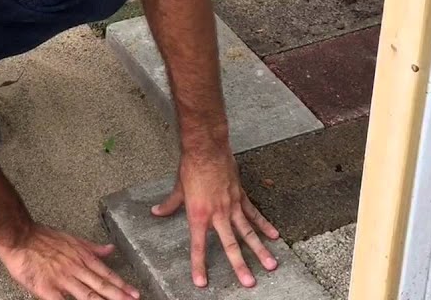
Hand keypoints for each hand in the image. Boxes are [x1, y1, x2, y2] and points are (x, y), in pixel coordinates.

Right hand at [0, 223, 140, 299]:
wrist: (20, 236)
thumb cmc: (44, 237)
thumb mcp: (72, 239)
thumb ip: (92, 247)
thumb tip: (110, 249)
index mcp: (82, 257)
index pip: (106, 274)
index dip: (121, 285)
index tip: (134, 293)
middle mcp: (75, 269)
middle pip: (100, 286)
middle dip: (118, 296)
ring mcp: (62, 280)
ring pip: (87, 295)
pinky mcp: (47, 289)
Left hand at [150, 152, 279, 287]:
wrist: (207, 148)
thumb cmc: (191, 167)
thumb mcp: (178, 188)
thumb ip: (170, 205)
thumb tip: (156, 212)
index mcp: (199, 215)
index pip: (198, 246)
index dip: (199, 265)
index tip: (202, 283)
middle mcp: (217, 214)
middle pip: (230, 245)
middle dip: (240, 266)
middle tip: (249, 283)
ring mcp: (232, 206)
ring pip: (248, 232)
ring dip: (260, 250)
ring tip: (271, 265)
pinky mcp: (241, 196)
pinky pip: (254, 214)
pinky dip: (264, 225)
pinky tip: (274, 236)